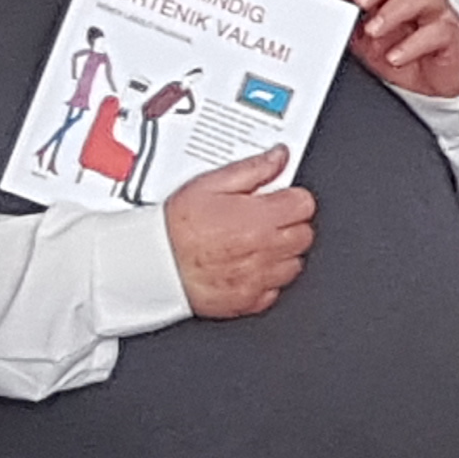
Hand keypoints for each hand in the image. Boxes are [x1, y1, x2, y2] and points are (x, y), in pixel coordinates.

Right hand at [160, 148, 313, 317]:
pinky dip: (267, 278)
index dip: (291, 197)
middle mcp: (265, 250)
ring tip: (256, 242)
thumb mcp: (211, 183)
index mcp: (260, 218)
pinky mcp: (249, 300)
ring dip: (282, 252)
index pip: (304, 205)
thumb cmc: (176, 226)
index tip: (279, 197)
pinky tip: (248, 265)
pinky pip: (275, 290)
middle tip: (267, 218)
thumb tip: (278, 157)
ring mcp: (259, 278)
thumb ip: (252, 168)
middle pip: (304, 235)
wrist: (154, 264)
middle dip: (290, 224)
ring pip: (294, 264)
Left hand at [327, 0, 458, 99]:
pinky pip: (438, 31)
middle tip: (360, 1)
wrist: (434, 85)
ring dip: (394, 10)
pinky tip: (395, 56)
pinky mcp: (452, 36)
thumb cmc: (404, 54)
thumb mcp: (367, 41)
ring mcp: (438, 12)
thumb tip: (333, 19)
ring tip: (374, 30)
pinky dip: (412, 44)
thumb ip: (352, 25)